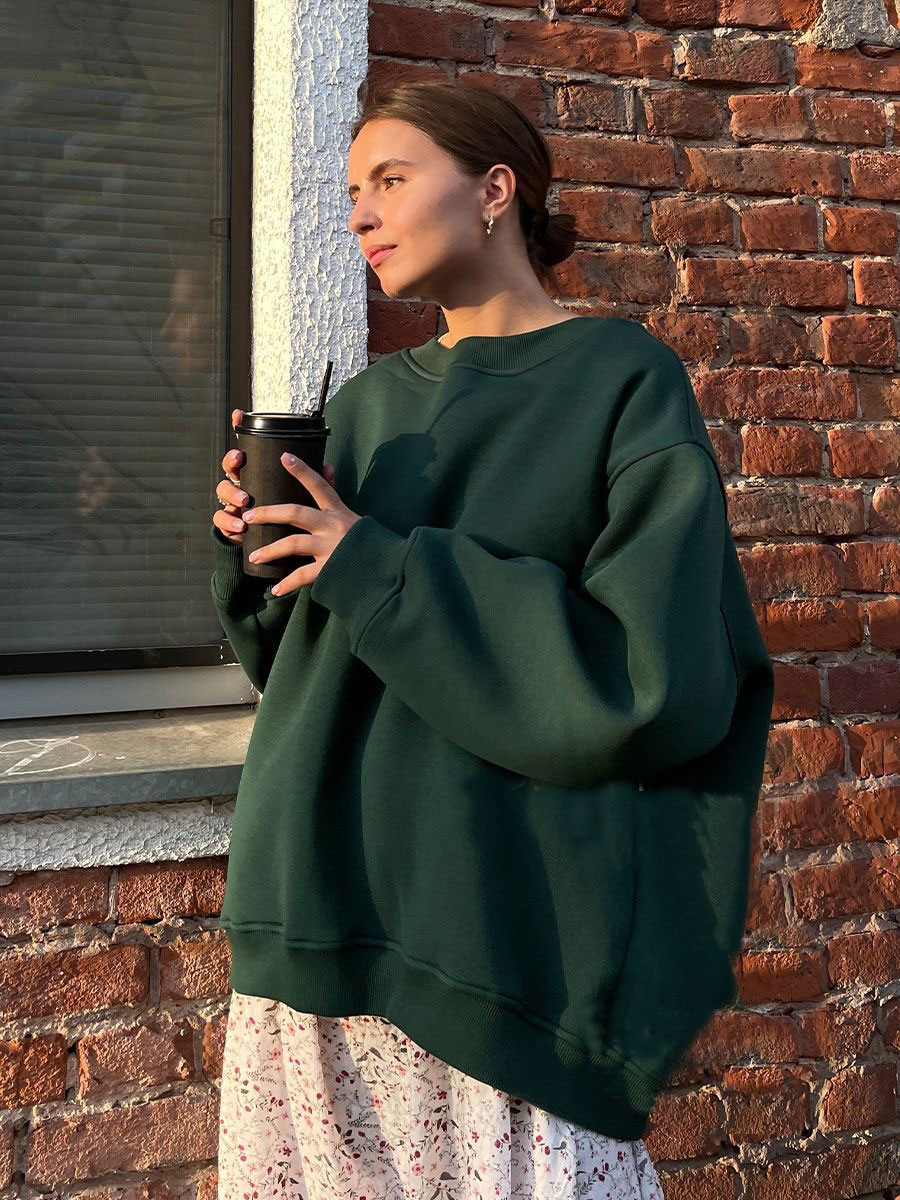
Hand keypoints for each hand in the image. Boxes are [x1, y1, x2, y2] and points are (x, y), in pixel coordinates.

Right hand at [212, 408, 335, 545]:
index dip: (240, 429)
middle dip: (231, 460)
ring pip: (222, 491)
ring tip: (244, 500)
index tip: (239, 415)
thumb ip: (316, 484)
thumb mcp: (305, 499)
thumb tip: (329, 467)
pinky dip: (228, 521)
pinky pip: (221, 519)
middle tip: (239, 459)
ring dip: (231, 493)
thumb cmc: (290, 517)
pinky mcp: (229, 523)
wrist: (275, 549)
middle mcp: (243, 484)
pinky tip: (240, 525)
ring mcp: (233, 503)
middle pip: (230, 467)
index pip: (248, 448)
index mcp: (258, 473)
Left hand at [242, 454, 361, 594]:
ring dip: (270, 550)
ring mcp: (330, 547)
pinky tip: (275, 590)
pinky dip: (287, 583)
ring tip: (252, 555)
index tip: (283, 456)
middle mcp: (333, 526)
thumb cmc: (369, 543)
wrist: (389, 569)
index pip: (319, 485)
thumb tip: (327, 468)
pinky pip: (303, 575)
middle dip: (269, 513)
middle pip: (295, 513)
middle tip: (248, 516)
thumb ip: (335, 499)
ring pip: (293, 544)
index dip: (302, 470)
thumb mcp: (354, 517)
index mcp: (338, 511)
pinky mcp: (329, 569)